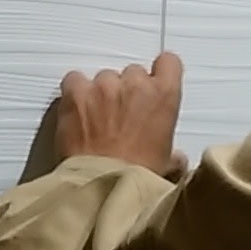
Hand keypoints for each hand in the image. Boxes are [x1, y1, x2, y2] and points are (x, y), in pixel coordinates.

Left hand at [54, 52, 186, 178]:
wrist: (103, 186)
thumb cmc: (136, 177)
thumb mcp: (166, 165)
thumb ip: (173, 154)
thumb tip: (176, 160)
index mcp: (164, 95)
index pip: (168, 63)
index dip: (160, 73)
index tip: (153, 84)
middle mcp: (134, 84)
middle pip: (132, 73)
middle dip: (127, 92)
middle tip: (121, 118)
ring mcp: (103, 86)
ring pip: (103, 78)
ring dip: (101, 94)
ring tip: (96, 122)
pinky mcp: (76, 93)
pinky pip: (74, 80)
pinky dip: (75, 93)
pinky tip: (77, 113)